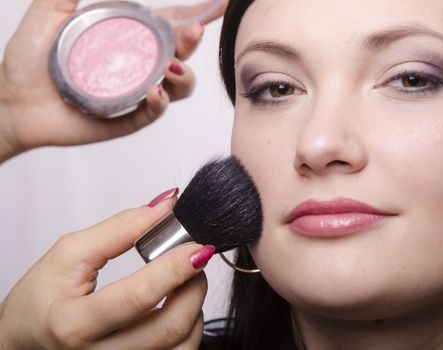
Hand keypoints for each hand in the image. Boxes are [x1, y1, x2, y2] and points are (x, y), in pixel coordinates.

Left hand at [0, 0, 226, 161]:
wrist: (12, 102)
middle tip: (193, 31)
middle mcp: (136, 65)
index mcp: (126, 37)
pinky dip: (159, 103)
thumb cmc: (29, 60)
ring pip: (178, 87)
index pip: (168, 23)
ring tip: (172, 68)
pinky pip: (152, 112)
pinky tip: (153, 92)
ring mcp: (134, 93)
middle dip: (193, 43)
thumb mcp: (49, 13)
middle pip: (180, 54)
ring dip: (184, 76)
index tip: (219, 5)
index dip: (196, 13)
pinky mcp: (126, 118)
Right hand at [0, 193, 212, 348]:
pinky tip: (175, 307)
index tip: (197, 246)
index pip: (139, 296)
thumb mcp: (68, 255)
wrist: (23, 343)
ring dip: (195, 307)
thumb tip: (165, 207)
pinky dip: (189, 328)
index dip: (175, 268)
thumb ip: (120, 228)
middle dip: (194, 285)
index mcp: (74, 324)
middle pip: (172, 326)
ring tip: (182, 282)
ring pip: (183, 345)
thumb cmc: (40, 301)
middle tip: (193, 259)